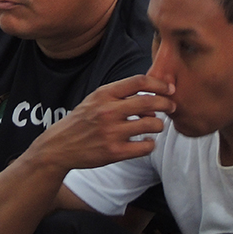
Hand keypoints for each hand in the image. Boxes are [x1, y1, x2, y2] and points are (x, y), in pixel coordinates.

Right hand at [34, 75, 175, 170]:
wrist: (60, 146)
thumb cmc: (82, 120)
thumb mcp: (95, 100)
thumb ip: (120, 97)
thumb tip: (152, 103)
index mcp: (104, 94)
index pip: (138, 81)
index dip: (159, 83)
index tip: (169, 88)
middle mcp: (108, 111)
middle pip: (149, 102)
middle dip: (167, 103)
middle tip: (172, 107)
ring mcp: (112, 132)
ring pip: (152, 124)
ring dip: (159, 124)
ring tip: (155, 125)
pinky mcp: (115, 152)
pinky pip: (145, 146)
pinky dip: (151, 143)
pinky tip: (146, 142)